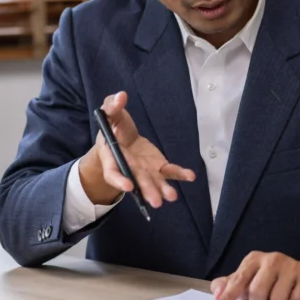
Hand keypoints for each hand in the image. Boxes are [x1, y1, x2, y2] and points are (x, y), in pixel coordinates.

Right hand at [79, 91, 195, 206]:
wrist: (120, 136)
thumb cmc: (112, 125)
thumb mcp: (109, 112)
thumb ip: (112, 106)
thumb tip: (121, 97)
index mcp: (112, 158)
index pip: (113, 172)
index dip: (119, 180)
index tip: (128, 186)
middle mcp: (128, 168)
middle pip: (136, 181)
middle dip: (147, 191)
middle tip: (156, 201)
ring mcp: (144, 170)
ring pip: (153, 182)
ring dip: (162, 190)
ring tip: (172, 197)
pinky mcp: (158, 166)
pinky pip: (169, 172)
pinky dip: (180, 174)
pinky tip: (190, 176)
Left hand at [211, 252, 299, 299]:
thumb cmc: (270, 279)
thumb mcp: (248, 279)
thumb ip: (229, 285)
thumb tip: (217, 294)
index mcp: (253, 259)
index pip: (238, 279)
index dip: (229, 296)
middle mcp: (271, 259)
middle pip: (257, 293)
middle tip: (265, 299)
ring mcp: (290, 266)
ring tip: (280, 296)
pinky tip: (292, 297)